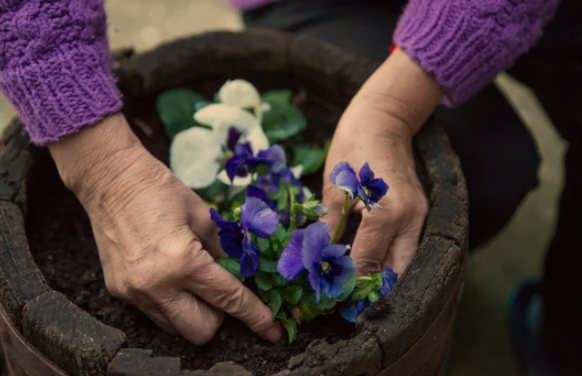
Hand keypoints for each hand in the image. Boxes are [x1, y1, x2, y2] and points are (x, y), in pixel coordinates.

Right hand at [48, 113, 282, 344]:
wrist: (109, 179)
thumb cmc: (161, 189)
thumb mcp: (204, 215)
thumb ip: (227, 250)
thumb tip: (249, 276)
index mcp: (183, 262)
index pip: (229, 300)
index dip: (256, 317)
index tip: (274, 331)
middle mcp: (156, 286)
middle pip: (202, 331)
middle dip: (220, 317)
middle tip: (220, 290)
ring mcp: (134, 294)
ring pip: (176, 330)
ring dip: (195, 314)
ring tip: (194, 283)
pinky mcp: (118, 293)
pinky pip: (155, 315)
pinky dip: (172, 305)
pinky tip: (171, 278)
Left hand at [322, 49, 442, 275]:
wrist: (382, 120)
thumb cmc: (351, 151)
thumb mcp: (333, 192)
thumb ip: (329, 231)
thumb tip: (317, 263)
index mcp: (387, 214)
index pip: (365, 264)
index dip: (344, 283)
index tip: (325, 297)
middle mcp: (411, 221)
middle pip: (394, 274)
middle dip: (369, 291)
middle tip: (342, 299)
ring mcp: (421, 217)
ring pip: (405, 264)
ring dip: (382, 279)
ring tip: (354, 287)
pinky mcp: (421, 214)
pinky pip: (407, 249)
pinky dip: (389, 262)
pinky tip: (369, 265)